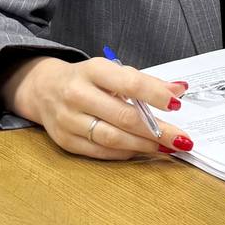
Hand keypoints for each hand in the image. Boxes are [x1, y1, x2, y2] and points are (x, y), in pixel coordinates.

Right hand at [2, 55, 194, 158]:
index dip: (155, 95)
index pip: (129, 83)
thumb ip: (144, 81)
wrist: (43, 89)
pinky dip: (125, 153)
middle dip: (157, 130)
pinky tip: (143, 151)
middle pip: (123, 116)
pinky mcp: (65, 141)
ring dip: (144, 145)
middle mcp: (77, 95)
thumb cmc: (87, 79)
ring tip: (167, 148)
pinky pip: (101, 152)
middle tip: (181, 139)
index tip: (177, 104)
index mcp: (93, 71)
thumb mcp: (112, 71)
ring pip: (112, 138)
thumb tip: (179, 90)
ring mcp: (69, 120)